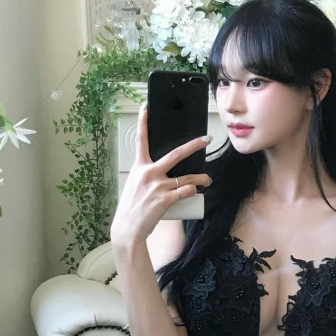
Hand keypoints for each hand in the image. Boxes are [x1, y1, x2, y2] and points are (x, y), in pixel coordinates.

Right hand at [110, 103, 211, 246]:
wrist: (128, 229)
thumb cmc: (132, 208)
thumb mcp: (136, 186)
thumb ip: (148, 176)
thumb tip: (165, 174)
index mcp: (139, 167)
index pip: (141, 140)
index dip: (143, 122)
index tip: (146, 107)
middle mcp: (148, 173)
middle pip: (176, 153)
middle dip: (194, 145)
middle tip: (206, 140)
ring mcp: (158, 186)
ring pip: (187, 177)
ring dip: (201, 178)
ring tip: (208, 179)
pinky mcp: (165, 199)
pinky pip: (186, 191)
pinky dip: (192, 191)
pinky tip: (194, 191)